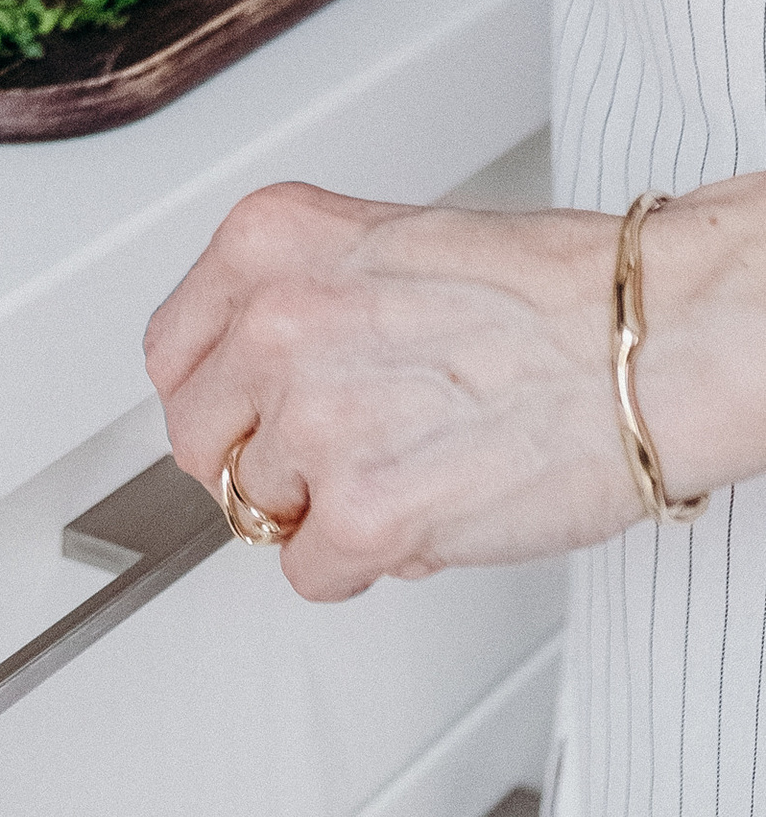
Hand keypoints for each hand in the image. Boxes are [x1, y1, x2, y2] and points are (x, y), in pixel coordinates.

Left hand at [144, 180, 640, 598]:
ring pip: (256, 510)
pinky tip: (420, 516)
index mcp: (270, 241)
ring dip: (320, 510)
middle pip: (199, 440)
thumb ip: (302, 295)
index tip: (245, 416)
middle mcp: (274, 321)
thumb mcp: (384, 244)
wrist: (645, 345)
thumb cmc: (551, 294)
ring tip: (402, 469)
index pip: (170, 351)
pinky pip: (310, 575)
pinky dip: (361, 566)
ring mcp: (313, 420)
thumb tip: (253, 369)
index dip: (220, 398)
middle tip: (331, 457)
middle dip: (262, 460)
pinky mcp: (363, 514)